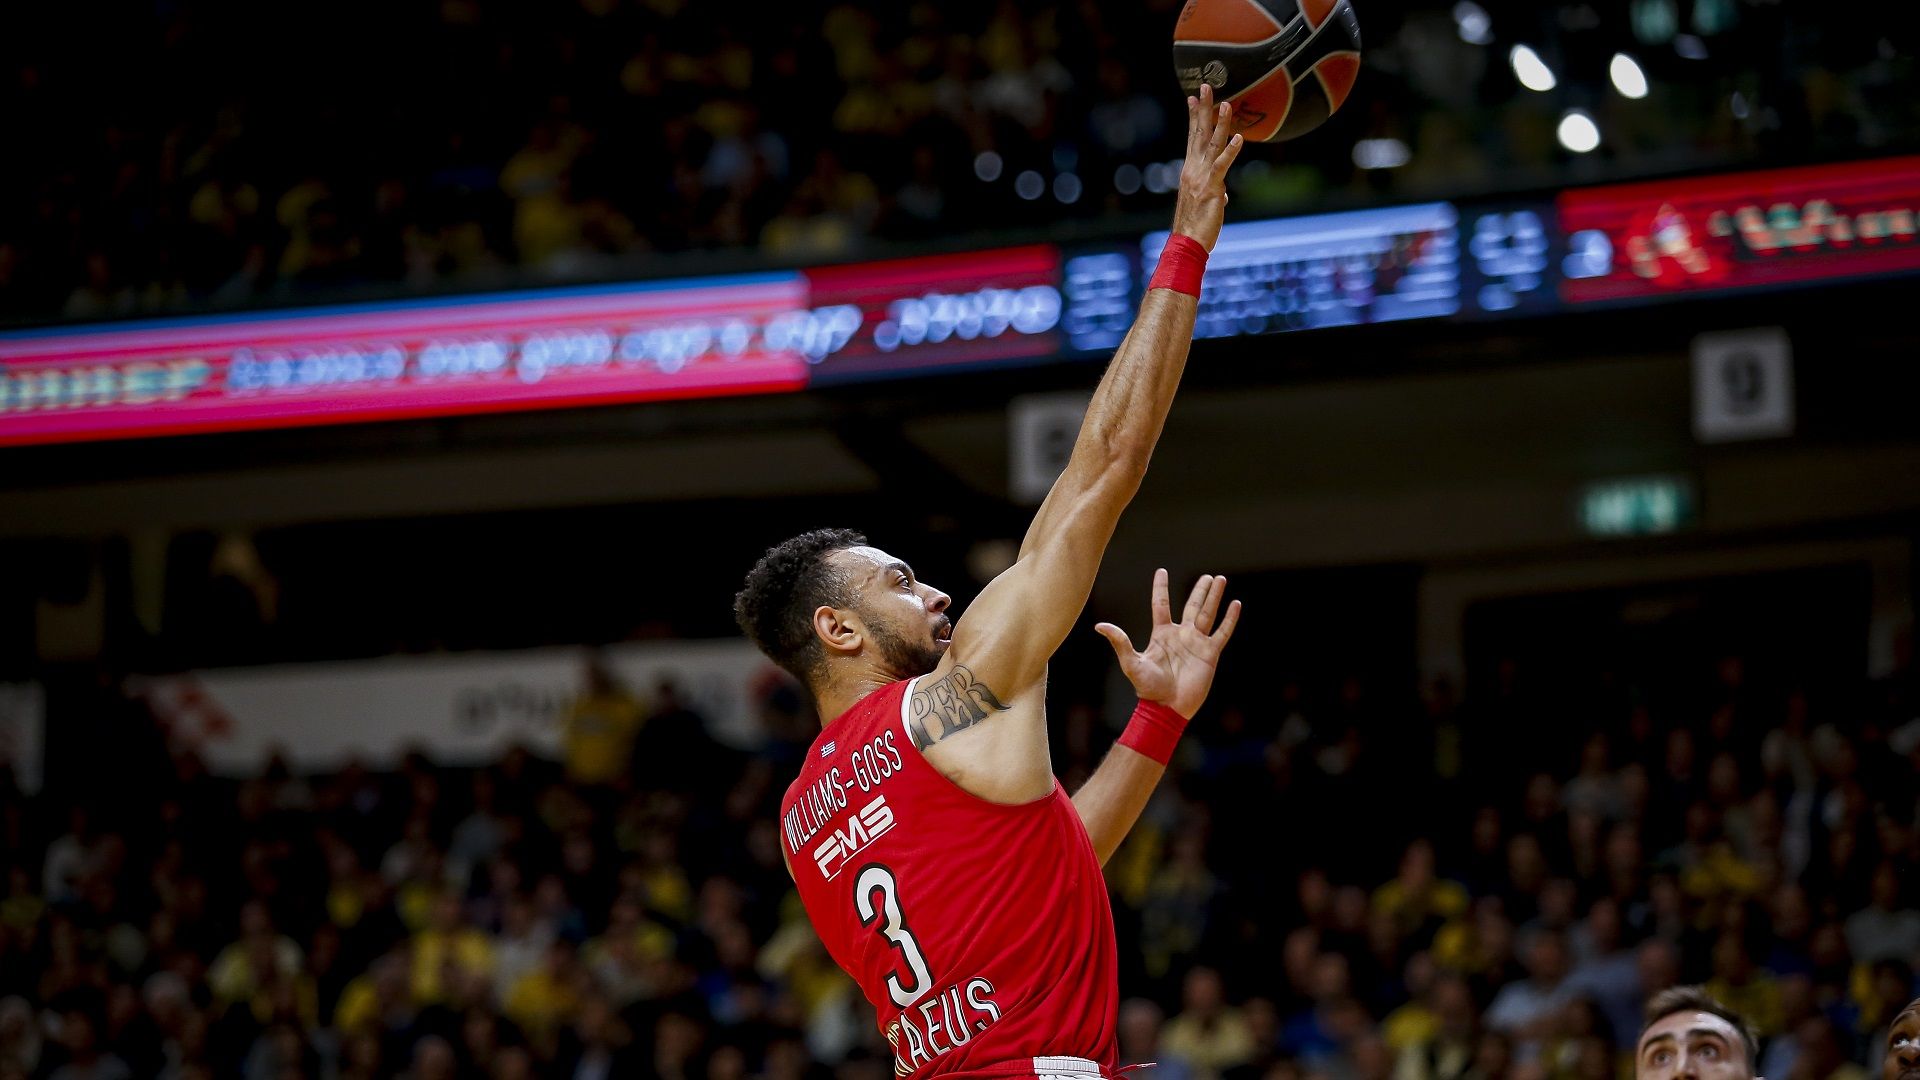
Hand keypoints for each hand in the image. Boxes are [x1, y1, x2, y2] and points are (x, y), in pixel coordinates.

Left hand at [1095, 569, 1241, 718]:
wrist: (1167, 707)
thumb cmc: (1148, 688)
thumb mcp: (1131, 662)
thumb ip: (1120, 642)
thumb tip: (1099, 626)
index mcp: (1161, 634)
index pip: (1161, 604)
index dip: (1161, 588)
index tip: (1162, 571)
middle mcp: (1180, 635)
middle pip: (1191, 605)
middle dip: (1200, 590)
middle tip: (1207, 576)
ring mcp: (1196, 643)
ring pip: (1208, 614)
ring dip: (1214, 597)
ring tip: (1220, 580)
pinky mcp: (1210, 653)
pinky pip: (1222, 632)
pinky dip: (1229, 619)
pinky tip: (1236, 604)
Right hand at [1169, 82, 1244, 251]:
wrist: (1186, 242)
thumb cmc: (1195, 227)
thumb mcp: (1206, 206)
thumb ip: (1214, 194)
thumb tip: (1223, 195)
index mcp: (1190, 170)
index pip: (1192, 137)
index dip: (1194, 117)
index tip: (1193, 97)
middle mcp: (1193, 169)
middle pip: (1199, 133)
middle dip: (1203, 109)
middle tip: (1207, 87)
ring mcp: (1201, 177)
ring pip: (1212, 144)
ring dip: (1220, 123)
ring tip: (1227, 103)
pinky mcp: (1212, 187)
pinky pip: (1222, 165)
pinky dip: (1231, 151)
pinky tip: (1239, 138)